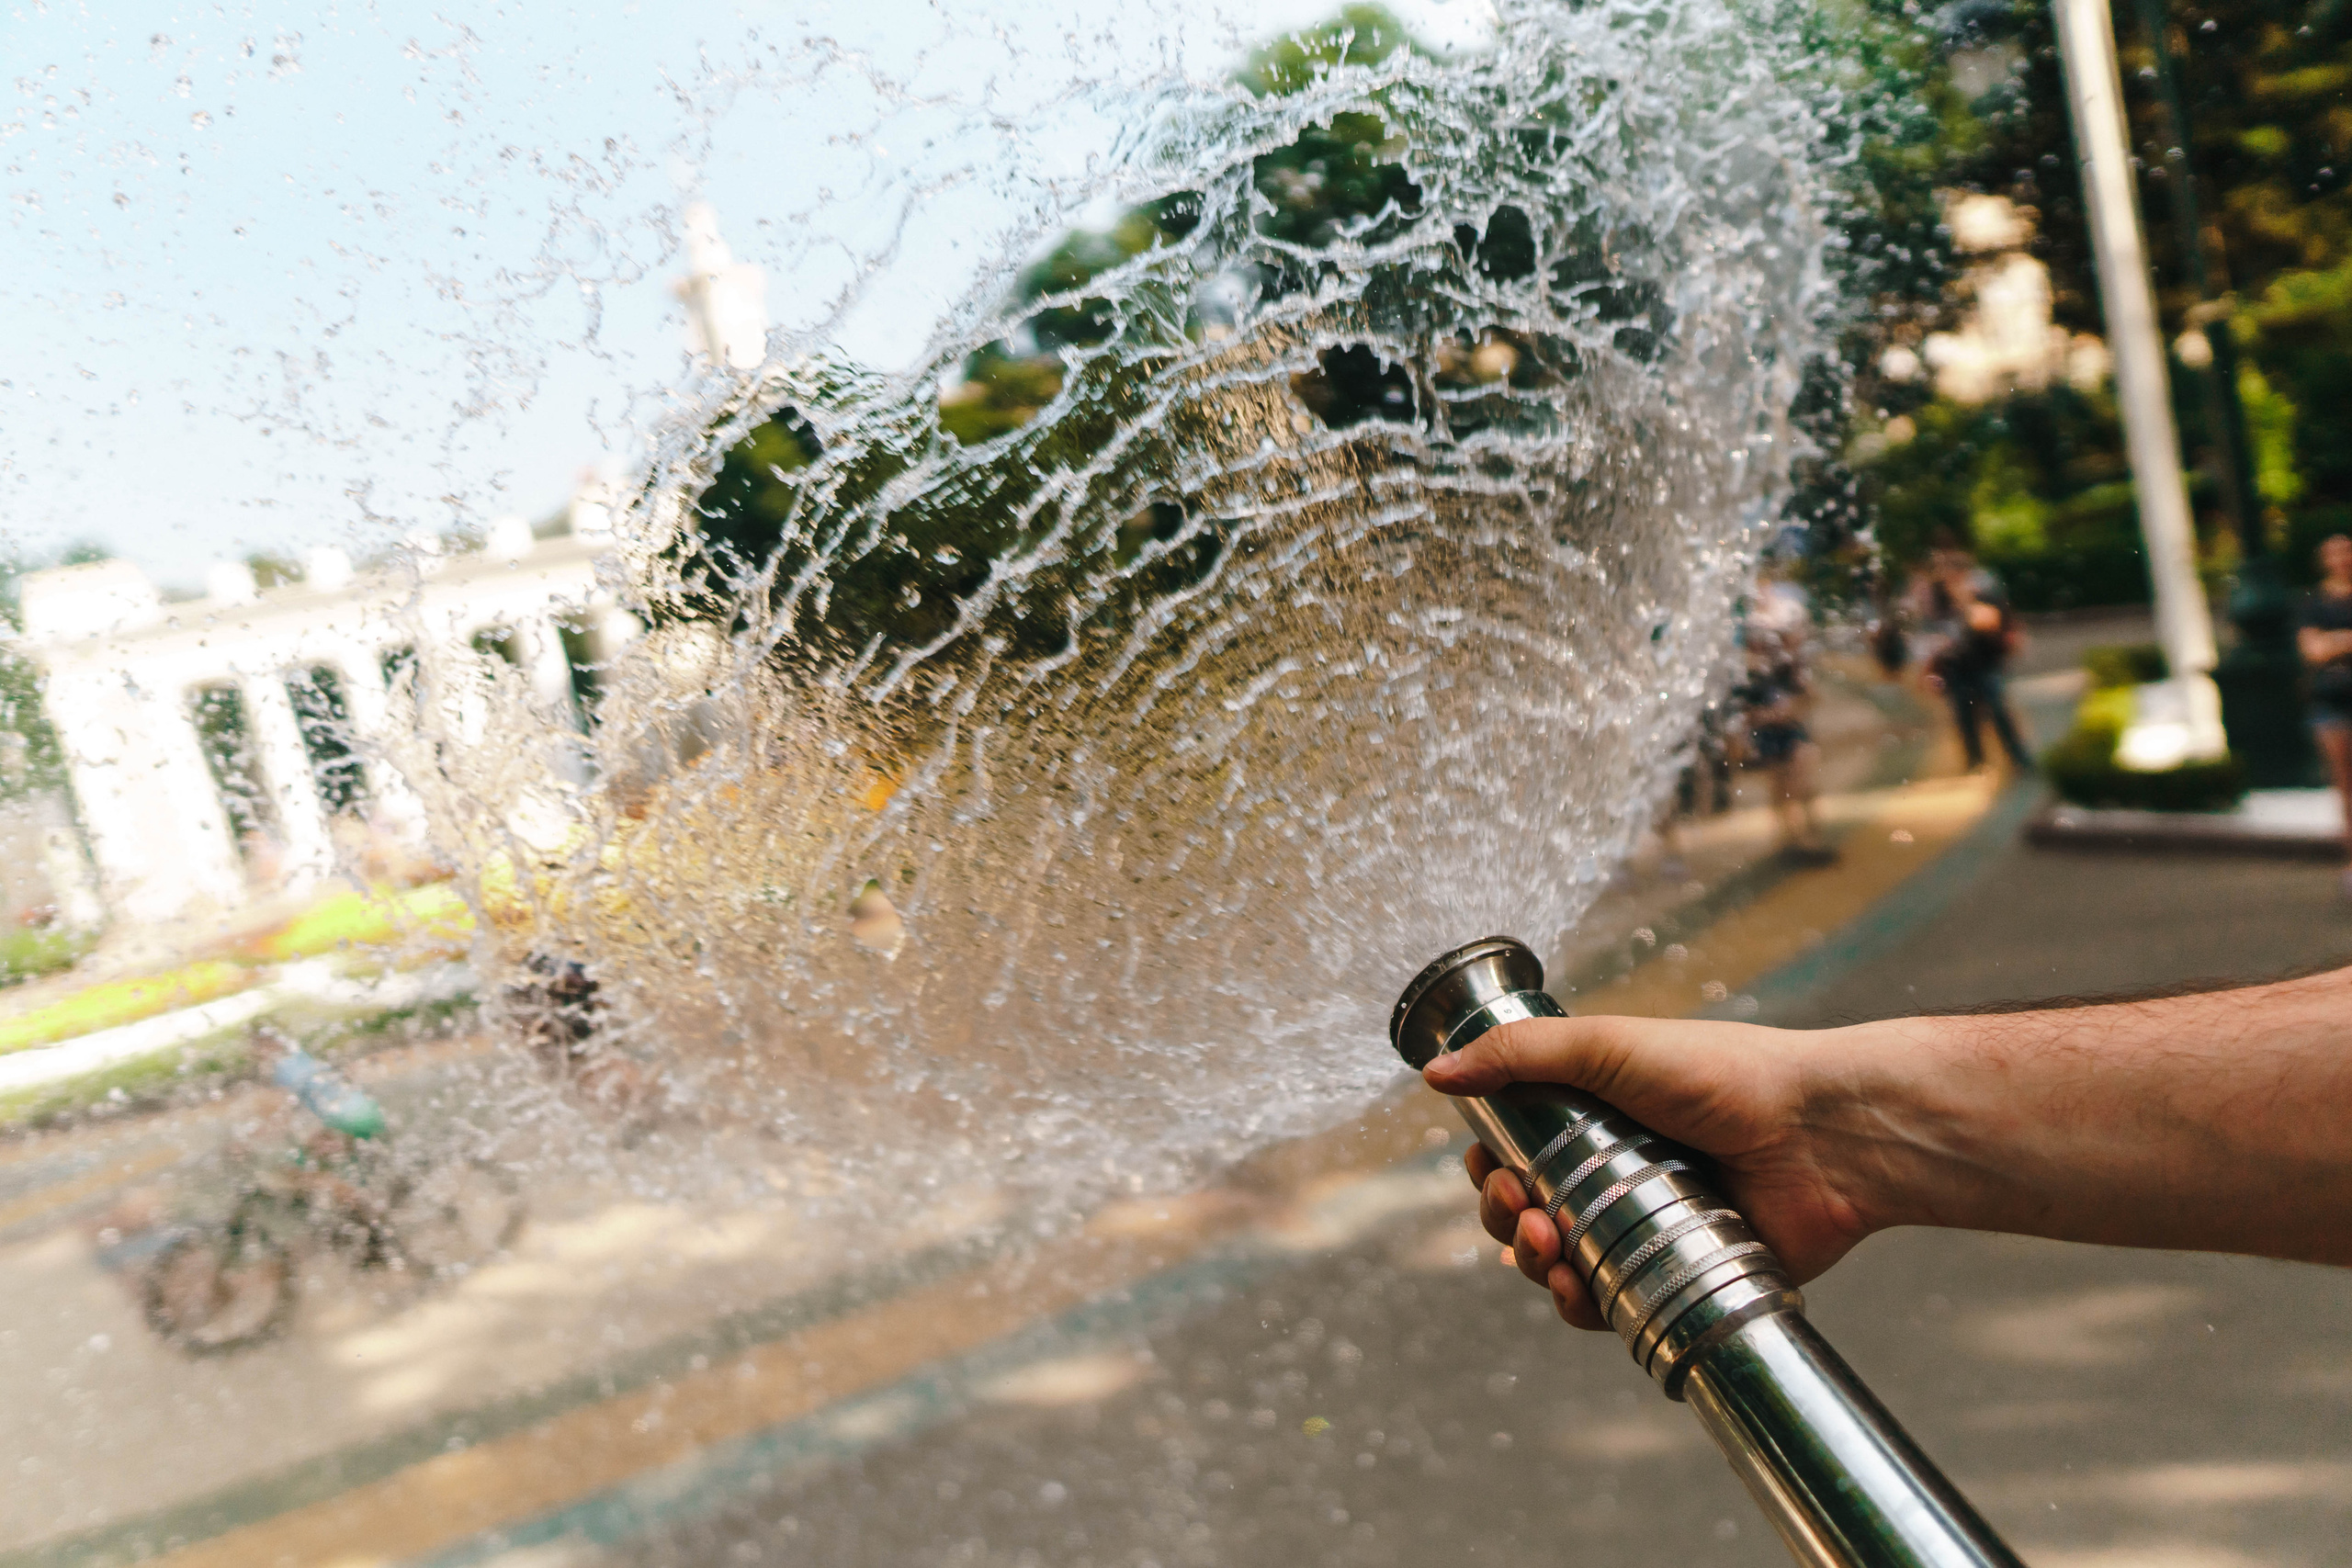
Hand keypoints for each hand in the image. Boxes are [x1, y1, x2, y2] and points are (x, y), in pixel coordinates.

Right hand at [1425, 1015, 1878, 1330]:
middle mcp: (1616, 1174)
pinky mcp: (1678, 1276)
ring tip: (1550, 1247)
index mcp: (1595, 1117)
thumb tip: (1434, 1074)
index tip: (1488, 1167)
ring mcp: (1645, 1229)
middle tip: (1523, 1208)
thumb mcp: (1610, 1045)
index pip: (1516, 1153)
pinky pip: (1609, 1307)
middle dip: (1504, 1218)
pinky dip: (1578, 1306)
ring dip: (1533, 1263)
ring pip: (1559, 1265)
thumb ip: (1520, 1055)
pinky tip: (1573, 1292)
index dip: (1489, 1169)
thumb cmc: (1724, 1076)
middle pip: (1527, 1213)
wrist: (1822, 1136)